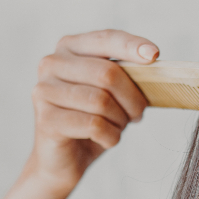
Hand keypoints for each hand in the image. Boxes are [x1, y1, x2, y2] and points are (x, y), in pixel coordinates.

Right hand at [29, 30, 158, 193]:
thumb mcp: (111, 93)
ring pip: (101, 101)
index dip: (131, 46)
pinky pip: (93, 125)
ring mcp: (44, 90)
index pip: (106, 39)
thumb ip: (125, 74)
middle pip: (107, 74)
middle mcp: (52, 63)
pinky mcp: (46, 119)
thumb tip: (151, 60)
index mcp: (69, 48)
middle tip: (137, 115)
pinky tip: (106, 140)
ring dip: (120, 120)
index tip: (154, 54)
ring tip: (118, 128)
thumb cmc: (91, 121)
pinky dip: (110, 136)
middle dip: (132, 98)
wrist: (63, 160)